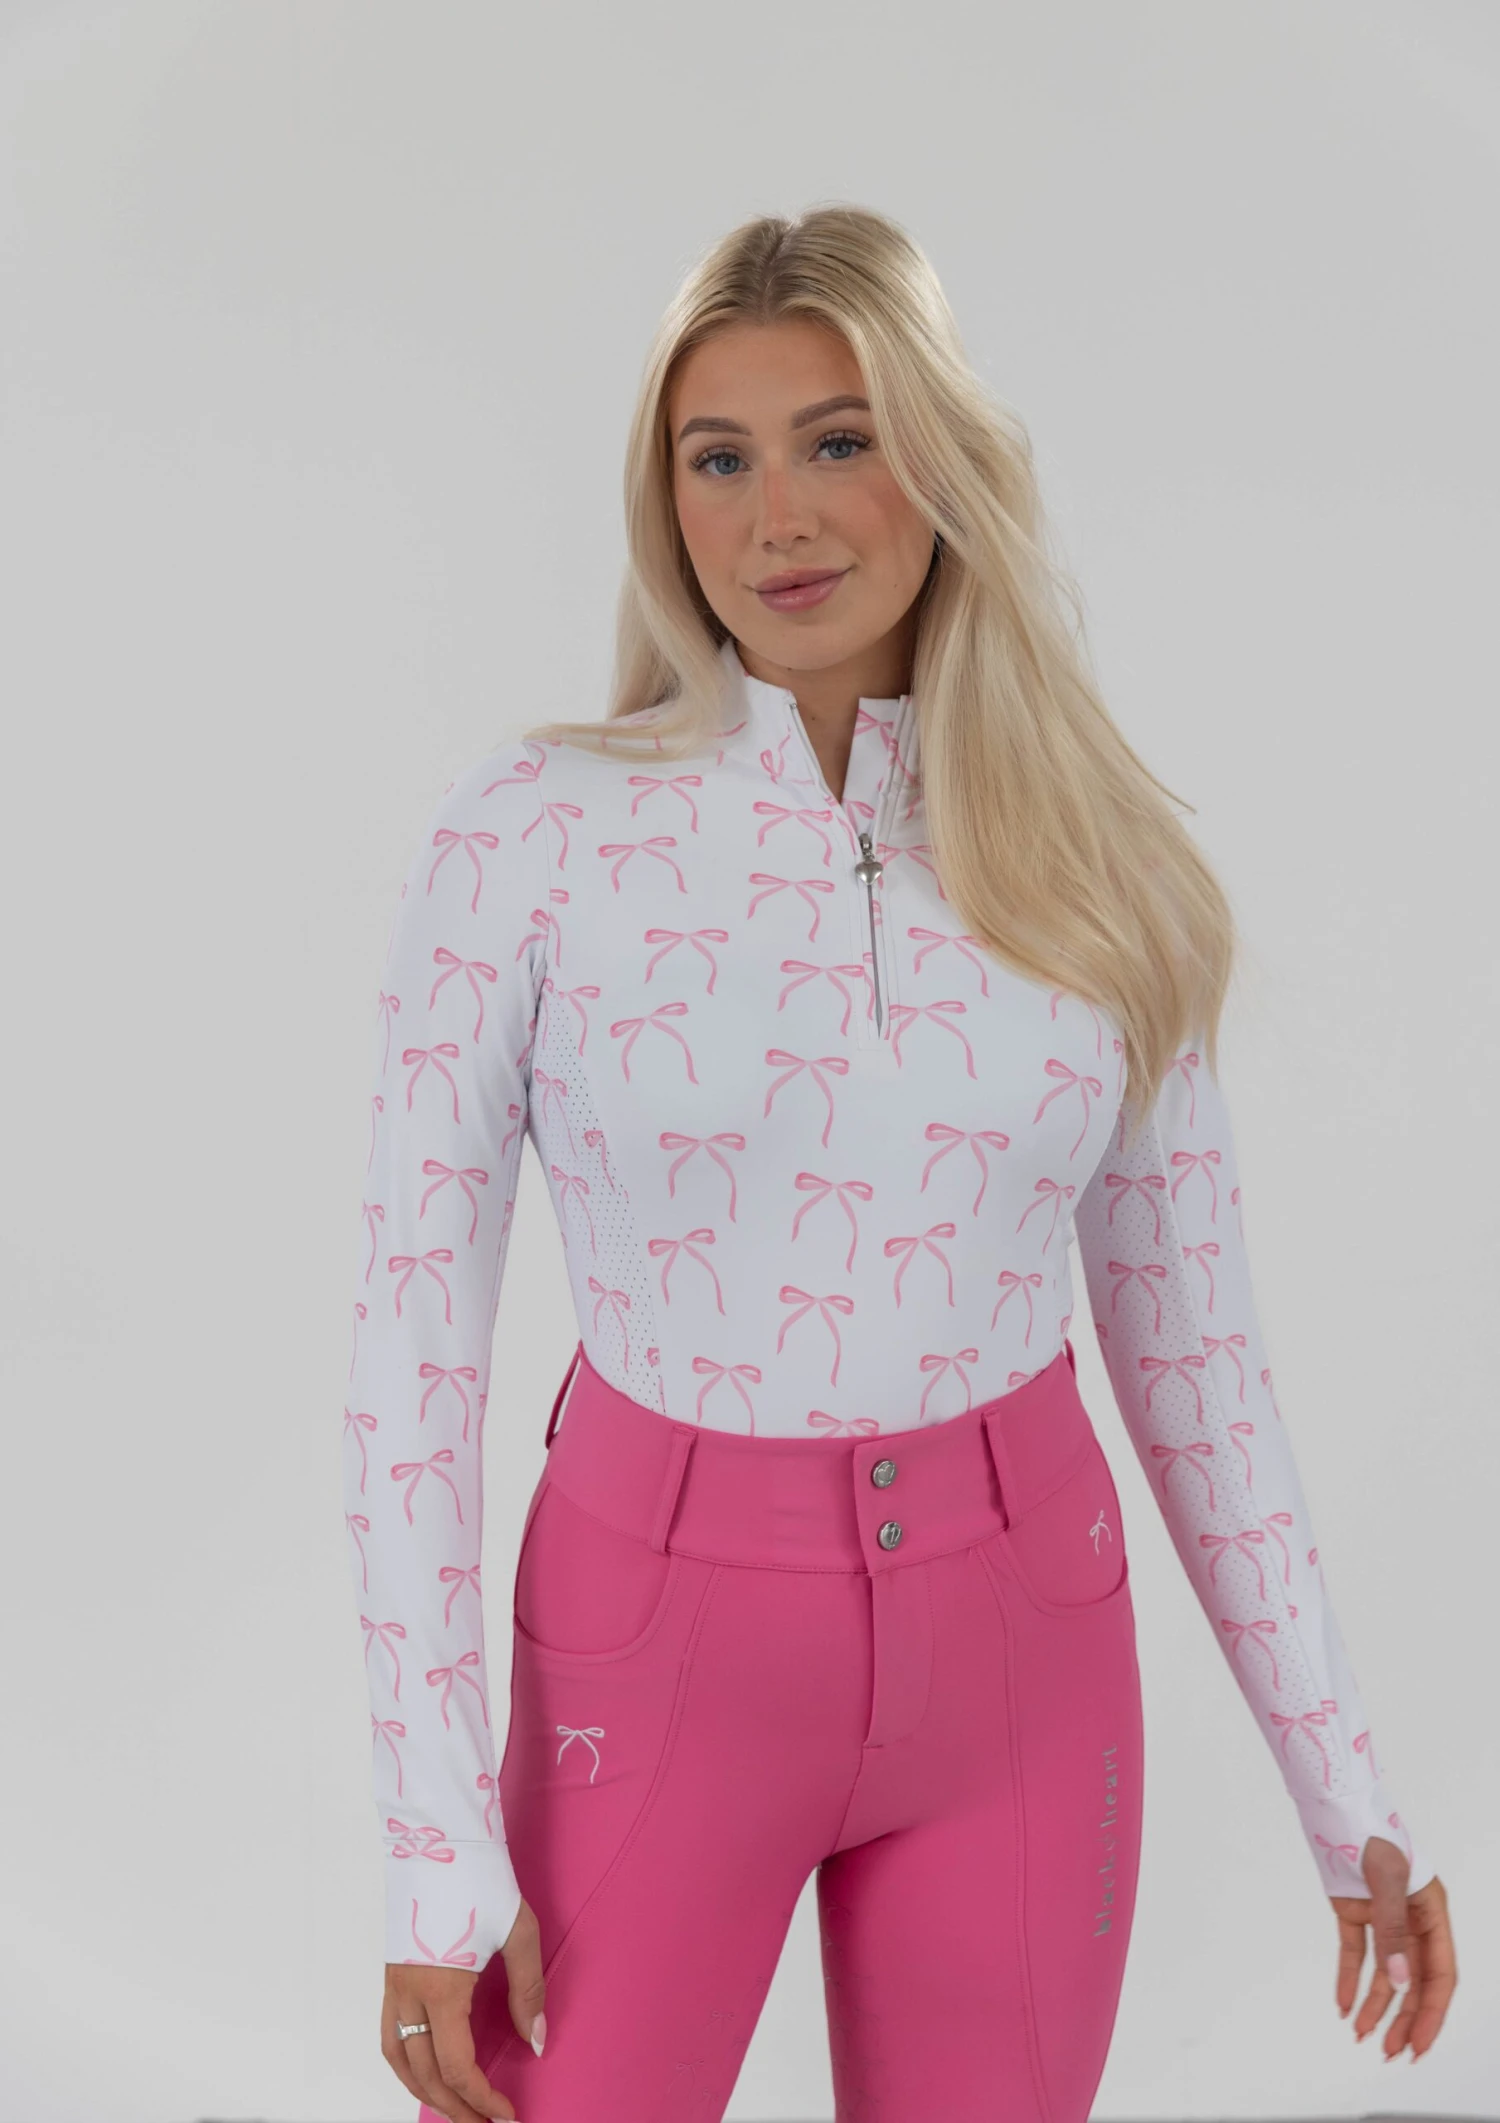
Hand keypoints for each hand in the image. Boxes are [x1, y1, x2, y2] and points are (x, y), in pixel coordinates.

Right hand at [381, 1895, 547, 2121]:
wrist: (439, 1833)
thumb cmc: (480, 1877)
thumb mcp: (517, 1931)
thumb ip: (528, 1990)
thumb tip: (536, 2041)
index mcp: (441, 1986)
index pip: (456, 2067)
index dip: (482, 2099)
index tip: (508, 2115)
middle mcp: (409, 1993)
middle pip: (425, 2074)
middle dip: (456, 2108)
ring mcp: (393, 1984)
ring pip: (398, 2060)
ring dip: (426, 2092)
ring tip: (456, 2109)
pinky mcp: (390, 1973)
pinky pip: (389, 2035)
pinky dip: (406, 2065)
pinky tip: (427, 2070)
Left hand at [1329, 1836, 1456, 2060]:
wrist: (1332, 1801)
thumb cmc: (1368, 1828)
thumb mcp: (1387, 1877)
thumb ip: (1393, 1929)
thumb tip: (1400, 1979)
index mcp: (1431, 1911)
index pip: (1440, 1974)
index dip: (1432, 2012)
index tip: (1419, 2044)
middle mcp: (1410, 1918)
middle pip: (1413, 1980)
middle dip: (1405, 2019)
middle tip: (1392, 2052)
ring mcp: (1382, 1916)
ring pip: (1385, 1972)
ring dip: (1377, 2005)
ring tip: (1363, 2036)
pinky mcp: (1353, 1911)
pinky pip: (1354, 1952)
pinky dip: (1349, 1979)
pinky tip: (1344, 2006)